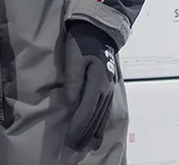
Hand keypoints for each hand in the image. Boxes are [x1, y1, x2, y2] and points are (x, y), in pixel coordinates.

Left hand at [64, 21, 117, 150]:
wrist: (99, 30)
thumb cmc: (82, 43)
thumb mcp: (74, 58)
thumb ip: (73, 81)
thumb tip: (72, 103)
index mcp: (98, 82)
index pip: (87, 109)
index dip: (78, 125)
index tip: (69, 138)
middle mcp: (107, 89)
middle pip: (96, 116)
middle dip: (85, 134)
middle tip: (74, 148)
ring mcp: (110, 89)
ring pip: (103, 116)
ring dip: (94, 132)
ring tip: (88, 147)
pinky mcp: (109, 88)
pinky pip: (106, 110)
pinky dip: (102, 123)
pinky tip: (98, 132)